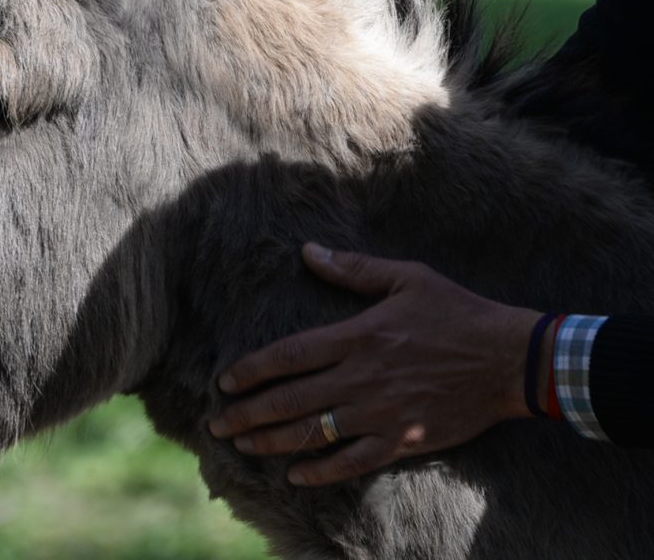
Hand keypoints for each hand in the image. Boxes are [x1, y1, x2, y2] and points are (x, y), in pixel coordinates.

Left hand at [209, 244, 549, 486]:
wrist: (510, 359)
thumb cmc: (458, 312)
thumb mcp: (407, 278)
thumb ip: (353, 268)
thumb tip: (308, 250)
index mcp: (358, 336)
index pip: (290, 356)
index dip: (252, 370)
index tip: (225, 381)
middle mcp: (361, 378)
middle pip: (291, 400)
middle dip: (248, 414)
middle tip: (216, 424)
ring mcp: (381, 413)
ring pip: (313, 434)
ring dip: (272, 442)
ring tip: (241, 446)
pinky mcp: (402, 441)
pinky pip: (353, 462)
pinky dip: (321, 472)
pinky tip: (295, 476)